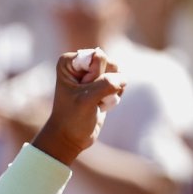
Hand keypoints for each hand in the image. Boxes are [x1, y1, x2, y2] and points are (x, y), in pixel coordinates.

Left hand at [33, 49, 126, 164]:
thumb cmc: (72, 118)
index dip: (95, 75)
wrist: (71, 137)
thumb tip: (123, 77)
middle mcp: (81, 64)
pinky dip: (114, 97)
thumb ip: (105, 84)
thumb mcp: (87, 100)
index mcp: (69, 62)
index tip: (82, 90)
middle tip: (89, 98)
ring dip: (111, 92)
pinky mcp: (104, 84)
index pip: (97, 57)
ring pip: (117, 73)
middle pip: (109, 63)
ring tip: (95, 102)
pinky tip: (101, 104)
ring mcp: (93, 73)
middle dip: (104, 84)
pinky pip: (120, 84)